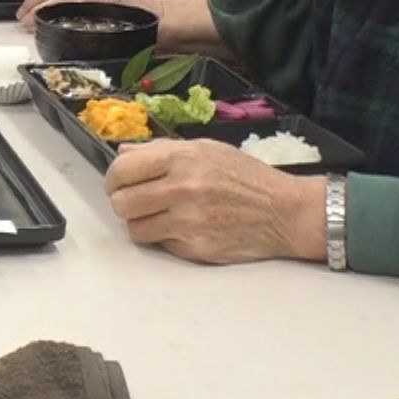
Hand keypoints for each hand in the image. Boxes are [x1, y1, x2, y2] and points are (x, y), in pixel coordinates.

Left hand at [104, 139, 325, 264]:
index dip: (114, 178)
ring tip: (158, 215)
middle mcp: (182, 189)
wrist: (284, 212)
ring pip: (134, 228)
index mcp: (182, 159)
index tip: (118, 182)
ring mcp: (188, 222)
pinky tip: (181, 227)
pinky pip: (160, 244)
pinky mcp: (195, 248)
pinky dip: (164, 237)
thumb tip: (124, 152)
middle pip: (121, 202)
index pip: (122, 170)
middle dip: (123, 202)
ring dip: (140, 222)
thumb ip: (162, 150)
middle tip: (136, 200)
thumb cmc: (248, 178)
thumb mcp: (207, 149)